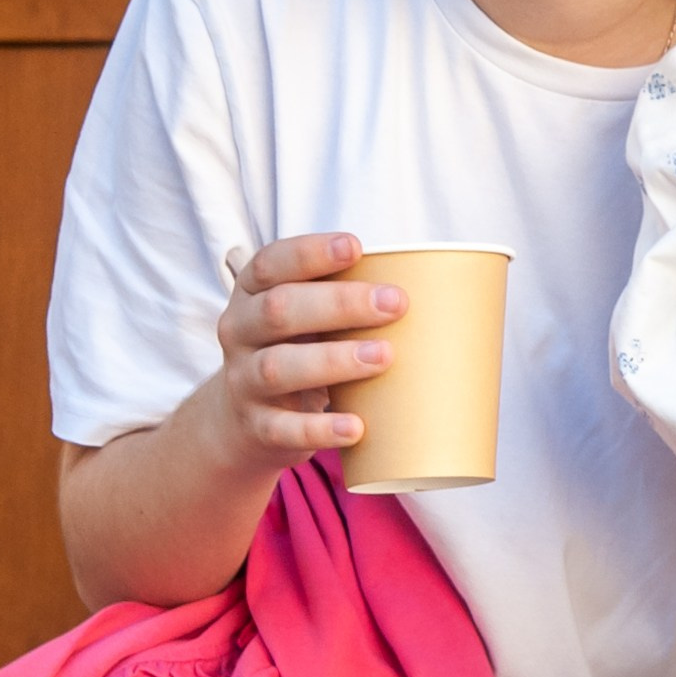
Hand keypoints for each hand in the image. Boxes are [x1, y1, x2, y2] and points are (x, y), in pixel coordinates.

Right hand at [208, 235, 404, 472]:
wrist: (245, 423)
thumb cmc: (296, 354)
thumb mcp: (305, 322)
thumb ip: (342, 302)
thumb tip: (435, 292)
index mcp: (251, 294)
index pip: (270, 264)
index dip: (309, 253)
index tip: (356, 247)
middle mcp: (240, 332)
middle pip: (279, 310)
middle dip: (338, 303)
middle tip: (395, 303)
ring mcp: (244, 381)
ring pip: (278, 367)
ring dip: (334, 360)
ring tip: (384, 356)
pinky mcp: (257, 426)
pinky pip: (284, 429)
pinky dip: (320, 429)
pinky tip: (356, 427)